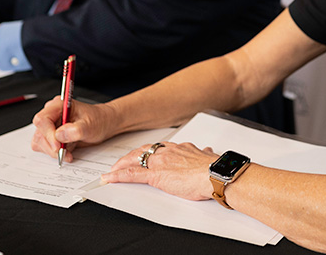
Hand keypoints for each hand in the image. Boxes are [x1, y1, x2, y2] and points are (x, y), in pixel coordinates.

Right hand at [30, 97, 118, 161]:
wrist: (103, 124)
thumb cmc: (98, 120)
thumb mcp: (90, 125)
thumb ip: (75, 130)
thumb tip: (59, 135)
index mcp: (59, 105)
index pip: (42, 120)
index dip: (48, 134)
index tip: (58, 146)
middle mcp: (52, 114)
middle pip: (40, 133)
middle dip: (52, 146)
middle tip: (65, 153)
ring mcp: (50, 125)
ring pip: (40, 141)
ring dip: (53, 151)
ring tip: (69, 152)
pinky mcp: (51, 135)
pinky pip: (45, 146)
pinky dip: (55, 153)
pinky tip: (67, 151)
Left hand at [102, 142, 217, 200]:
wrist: (216, 175)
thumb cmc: (215, 170)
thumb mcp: (208, 158)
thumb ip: (204, 155)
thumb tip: (208, 152)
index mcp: (181, 148)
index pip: (159, 147)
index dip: (149, 151)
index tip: (145, 154)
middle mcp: (168, 152)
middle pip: (143, 150)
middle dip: (131, 156)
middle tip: (122, 162)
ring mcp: (160, 162)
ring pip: (135, 160)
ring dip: (121, 164)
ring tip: (113, 170)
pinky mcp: (156, 175)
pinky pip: (131, 174)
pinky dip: (118, 176)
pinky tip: (109, 178)